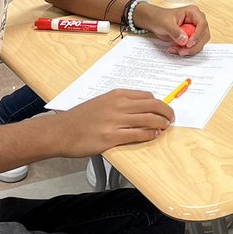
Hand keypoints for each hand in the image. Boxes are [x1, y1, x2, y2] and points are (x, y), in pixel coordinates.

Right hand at [51, 88, 173, 154]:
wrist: (61, 131)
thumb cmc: (80, 118)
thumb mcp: (102, 102)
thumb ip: (120, 103)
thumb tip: (141, 107)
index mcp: (116, 95)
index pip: (147, 96)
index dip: (159, 103)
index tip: (163, 109)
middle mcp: (118, 105)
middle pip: (153, 106)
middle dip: (166, 112)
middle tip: (171, 118)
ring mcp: (115, 121)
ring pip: (149, 120)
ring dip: (161, 124)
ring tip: (165, 127)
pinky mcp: (112, 138)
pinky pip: (138, 135)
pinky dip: (150, 135)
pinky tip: (154, 136)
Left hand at [138, 3, 209, 52]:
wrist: (155, 22)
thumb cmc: (160, 18)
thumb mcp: (166, 23)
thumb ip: (175, 31)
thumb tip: (184, 40)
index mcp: (193, 12)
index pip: (202, 24)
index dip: (198, 35)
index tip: (188, 44)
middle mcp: (197, 21)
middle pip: (204, 36)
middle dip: (194, 46)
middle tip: (182, 51)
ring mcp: (195, 30)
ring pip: (199, 43)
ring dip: (188, 49)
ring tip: (174, 49)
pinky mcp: (191, 38)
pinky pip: (193, 47)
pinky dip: (185, 50)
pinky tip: (174, 48)